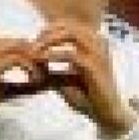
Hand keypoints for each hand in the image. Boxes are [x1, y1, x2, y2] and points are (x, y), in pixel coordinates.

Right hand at [0, 37, 45, 120]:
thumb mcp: (0, 87)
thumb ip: (21, 84)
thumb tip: (44, 85)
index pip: (17, 41)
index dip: (33, 53)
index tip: (45, 67)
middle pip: (22, 41)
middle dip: (38, 55)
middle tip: (49, 71)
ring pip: (22, 48)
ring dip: (36, 62)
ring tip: (42, 78)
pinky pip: (18, 59)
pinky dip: (30, 69)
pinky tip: (34, 81)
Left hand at [34, 21, 135, 137]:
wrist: (108, 114)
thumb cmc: (87, 96)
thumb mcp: (64, 79)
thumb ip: (50, 68)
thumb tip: (30, 60)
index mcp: (93, 43)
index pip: (67, 25)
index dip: (48, 31)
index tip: (33, 43)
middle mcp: (97, 43)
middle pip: (68, 25)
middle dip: (47, 33)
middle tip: (31, 46)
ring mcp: (98, 53)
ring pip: (71, 34)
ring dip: (49, 41)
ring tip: (34, 52)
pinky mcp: (95, 66)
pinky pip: (71, 54)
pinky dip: (54, 56)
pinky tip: (42, 61)